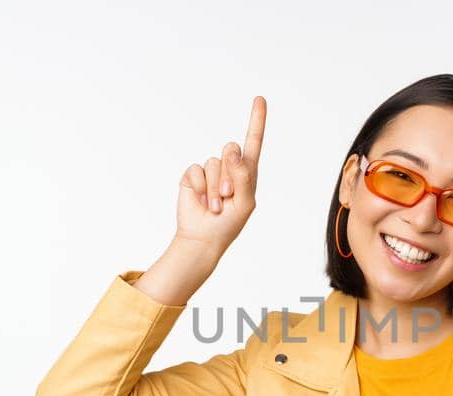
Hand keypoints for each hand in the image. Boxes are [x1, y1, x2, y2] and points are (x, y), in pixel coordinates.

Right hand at [173, 95, 266, 259]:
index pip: (253, 142)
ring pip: (214, 162)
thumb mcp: (245, 201)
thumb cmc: (229, 223)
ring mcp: (209, 172)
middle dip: (230, 173)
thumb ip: (243, 175)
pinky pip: (196, 170)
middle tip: (228, 196)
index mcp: (247, 172)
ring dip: (214, 188)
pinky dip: (200, 188)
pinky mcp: (191, 177)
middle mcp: (228, 168)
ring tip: (216, 206)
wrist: (203, 238)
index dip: (256, 120)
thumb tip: (231, 148)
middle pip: (231, 148)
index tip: (260, 99)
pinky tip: (202, 202)